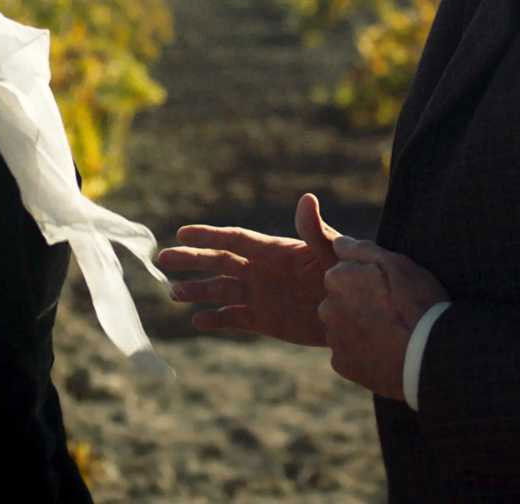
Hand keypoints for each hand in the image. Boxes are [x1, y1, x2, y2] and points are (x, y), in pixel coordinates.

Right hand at [156, 193, 342, 345]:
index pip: (234, 239)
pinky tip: (196, 321)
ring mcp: (260, 296)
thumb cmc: (348, 276)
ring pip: (220, 291)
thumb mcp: (332, 252)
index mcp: (274, 251)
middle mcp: (261, 271)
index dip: (208, 235)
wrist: (357, 314)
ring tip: (174, 292)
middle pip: (218, 262)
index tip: (182, 232)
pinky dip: (215, 319)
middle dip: (191, 260)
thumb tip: (307, 198)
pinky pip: (233, 318)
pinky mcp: (265, 320)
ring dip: (196, 291)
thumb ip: (316, 230)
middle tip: (162, 259)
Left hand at [320, 236, 448, 401]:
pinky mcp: (341, 365)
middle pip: (342, 301)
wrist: (428, 355)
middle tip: (392, 312)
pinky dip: (363, 353)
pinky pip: (349, 354)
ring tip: (392, 333)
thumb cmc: (416, 303)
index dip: (369, 280)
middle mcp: (326, 307)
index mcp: (337, 278)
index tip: (390, 289)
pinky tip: (386, 351)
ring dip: (360, 328)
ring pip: (344, 327)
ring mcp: (333, 338)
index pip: (346, 273)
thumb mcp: (395, 263)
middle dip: (360, 303)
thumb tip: (339, 244)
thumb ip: (360, 249)